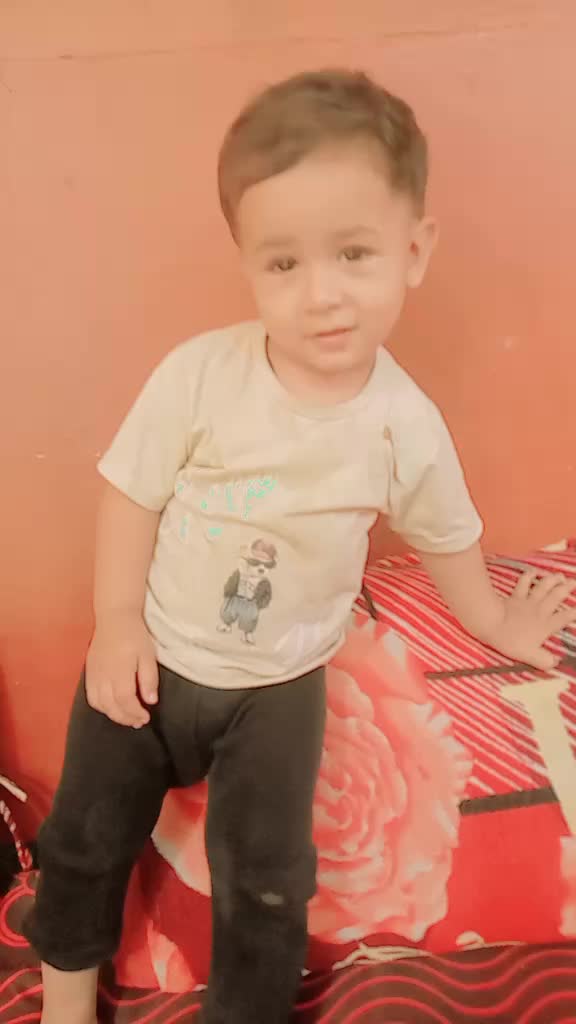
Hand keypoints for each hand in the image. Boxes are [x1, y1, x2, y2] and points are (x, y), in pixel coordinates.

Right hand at [85, 612, 158, 726]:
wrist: (114, 618)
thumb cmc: (134, 635)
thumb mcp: (148, 655)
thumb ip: (149, 679)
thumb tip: (150, 701)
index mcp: (120, 670)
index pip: (125, 700)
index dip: (135, 712)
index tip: (146, 717)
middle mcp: (103, 674)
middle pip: (111, 706)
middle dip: (125, 718)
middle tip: (138, 722)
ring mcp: (93, 674)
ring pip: (99, 703)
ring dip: (113, 715)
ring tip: (127, 717)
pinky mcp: (89, 672)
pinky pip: (91, 696)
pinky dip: (101, 707)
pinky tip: (112, 707)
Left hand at [482, 571, 575, 669]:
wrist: (492, 624)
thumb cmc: (511, 641)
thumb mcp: (530, 656)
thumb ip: (544, 661)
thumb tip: (554, 663)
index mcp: (546, 625)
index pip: (565, 617)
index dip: (575, 613)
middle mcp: (540, 610)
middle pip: (557, 596)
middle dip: (568, 588)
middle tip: (574, 582)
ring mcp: (528, 601)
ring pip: (544, 586)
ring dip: (553, 580)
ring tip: (560, 576)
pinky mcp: (515, 596)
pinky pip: (523, 583)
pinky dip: (529, 575)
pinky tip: (534, 571)